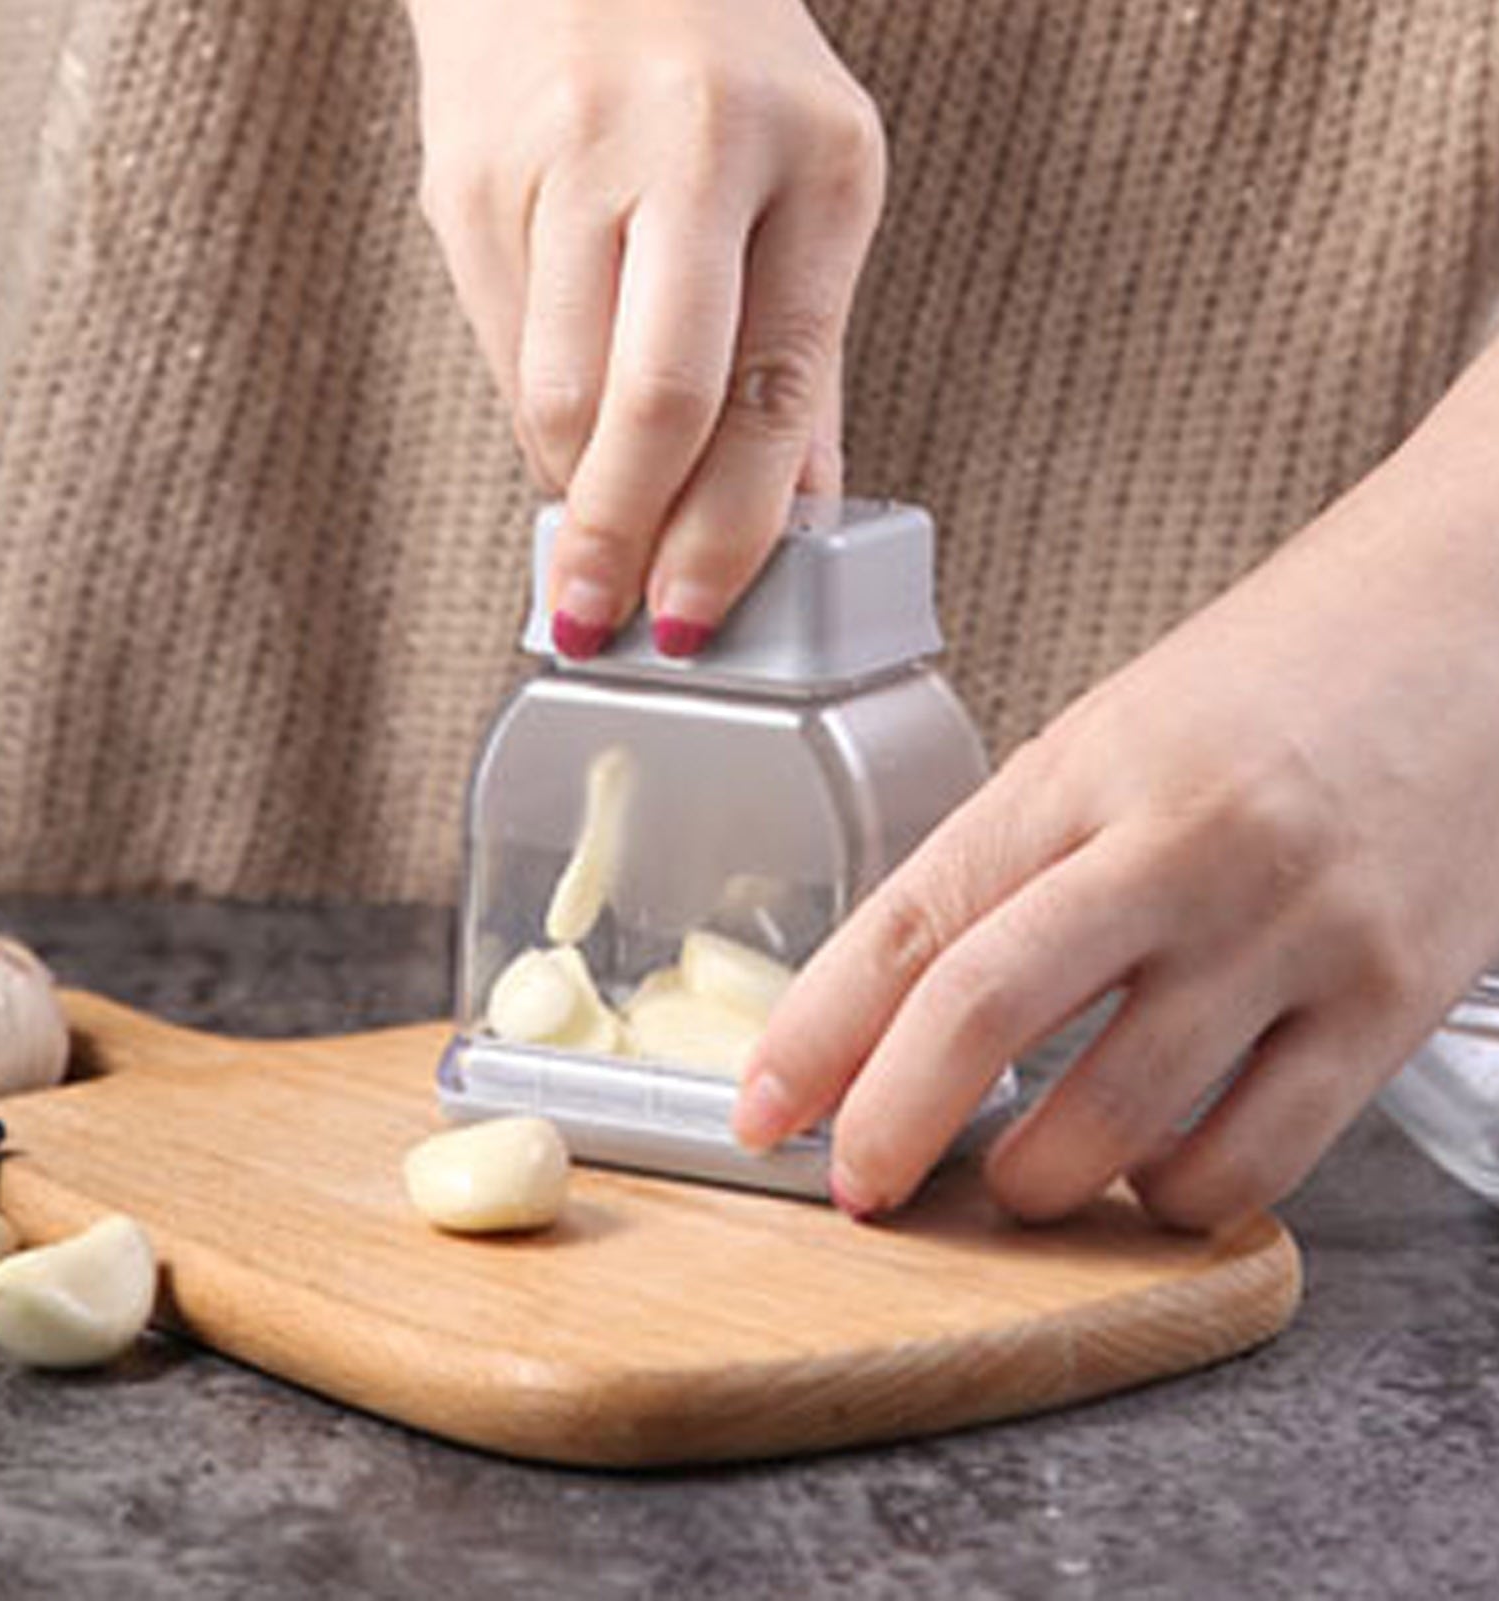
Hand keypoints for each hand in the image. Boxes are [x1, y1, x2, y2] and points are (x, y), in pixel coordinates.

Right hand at [405, 0, 884, 657]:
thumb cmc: (718, 67)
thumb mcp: (813, 181)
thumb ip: (804, 361)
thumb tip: (796, 520)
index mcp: (810, 159)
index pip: (768, 393)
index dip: (728, 531)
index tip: (690, 618)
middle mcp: (684, 150)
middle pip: (649, 402)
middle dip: (626, 538)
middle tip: (604, 620)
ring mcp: (560, 160)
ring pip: (556, 394)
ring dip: (576, 489)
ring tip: (595, 522)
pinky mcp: (466, 182)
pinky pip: (503, 356)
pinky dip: (539, 421)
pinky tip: (566, 425)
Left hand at [733, 346, 1498, 1229]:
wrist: (1484, 605)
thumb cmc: (1288, 670)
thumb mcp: (1118, 735)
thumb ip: (1022, 860)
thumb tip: (916, 997)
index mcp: (1082, 768)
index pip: (909, 919)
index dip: (815, 1032)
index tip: (763, 1105)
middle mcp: (1177, 844)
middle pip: (985, 1011)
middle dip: (893, 1124)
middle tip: (858, 1185)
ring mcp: (1289, 925)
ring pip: (1119, 1112)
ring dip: (1039, 1183)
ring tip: (1016, 1183)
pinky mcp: (1391, 995)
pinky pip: (1259, 1152)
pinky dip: (1179, 1197)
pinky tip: (1156, 1178)